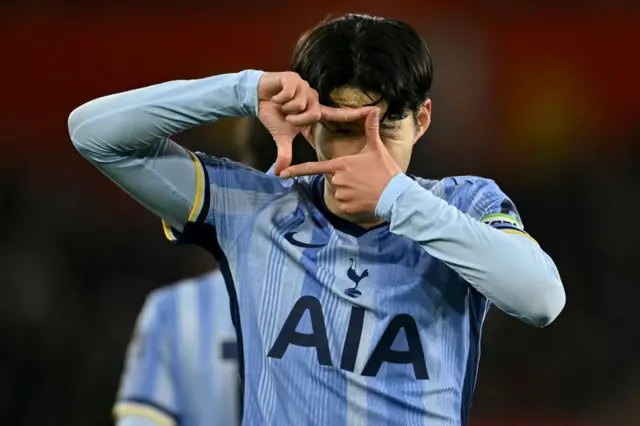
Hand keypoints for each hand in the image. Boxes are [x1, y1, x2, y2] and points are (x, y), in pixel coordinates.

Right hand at [258, 72, 369, 174]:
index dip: (355, 113)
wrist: (257, 98)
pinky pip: (290, 93)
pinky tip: (276, 96)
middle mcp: (314, 97)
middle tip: (286, 117)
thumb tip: (278, 172)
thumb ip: (285, 153)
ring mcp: (305, 86)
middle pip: (313, 114)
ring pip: (301, 104)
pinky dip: (279, 98)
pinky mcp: (293, 78)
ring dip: (287, 108)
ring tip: (281, 105)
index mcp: (315, 110)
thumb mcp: (281, 136)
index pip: (338, 114)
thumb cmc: (273, 115)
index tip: (374, 110)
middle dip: (296, 119)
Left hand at [279, 108, 402, 215]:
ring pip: (340, 192)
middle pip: (334, 179)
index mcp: (340, 164)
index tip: (281, 174)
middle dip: (346, 178)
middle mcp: (337, 180)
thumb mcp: (377, 148)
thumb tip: (374, 109)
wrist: (395, 195)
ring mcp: (341, 195)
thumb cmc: (385, 170)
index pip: (313, 167)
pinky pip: (345, 204)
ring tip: (366, 187)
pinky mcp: (346, 207)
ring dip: (350, 190)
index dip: (296, 170)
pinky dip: (353, 202)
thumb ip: (371, 129)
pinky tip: (365, 197)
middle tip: (363, 177)